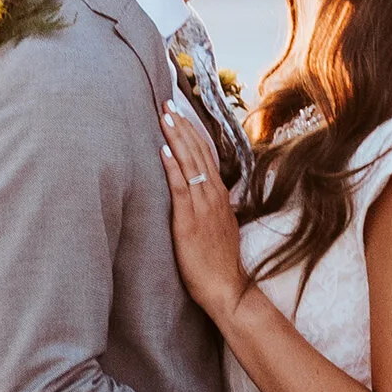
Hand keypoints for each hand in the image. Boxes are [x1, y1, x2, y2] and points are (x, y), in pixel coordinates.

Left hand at [160, 106, 247, 323]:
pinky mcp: (190, 221)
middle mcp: (214, 195)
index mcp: (220, 196)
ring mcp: (204, 206)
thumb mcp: (218, 229)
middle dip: (183, 125)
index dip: (193, 132)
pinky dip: (173, 167)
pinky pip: (181, 187)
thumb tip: (199, 197)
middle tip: (169, 103)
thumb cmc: (219, 264)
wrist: (228, 288)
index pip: (207, 155)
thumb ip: (210, 210)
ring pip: (191, 163)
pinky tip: (164, 150)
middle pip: (199, 151)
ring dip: (177, 137)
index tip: (181, 113)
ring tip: (164, 116)